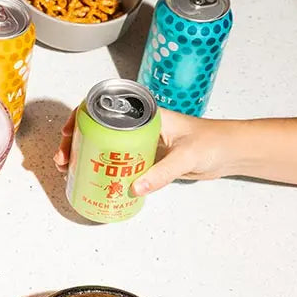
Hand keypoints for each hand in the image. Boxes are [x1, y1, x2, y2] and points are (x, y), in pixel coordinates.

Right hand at [54, 108, 235, 194]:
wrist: (233, 152)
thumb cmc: (215, 142)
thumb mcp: (187, 156)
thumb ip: (162, 172)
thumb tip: (135, 188)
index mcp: (144, 115)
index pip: (104, 109)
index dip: (80, 118)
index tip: (68, 133)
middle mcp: (138, 127)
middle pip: (96, 129)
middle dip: (74, 142)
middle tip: (64, 160)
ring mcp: (140, 143)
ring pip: (103, 146)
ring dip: (83, 157)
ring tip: (70, 171)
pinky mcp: (146, 159)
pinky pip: (117, 162)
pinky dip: (101, 170)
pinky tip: (92, 180)